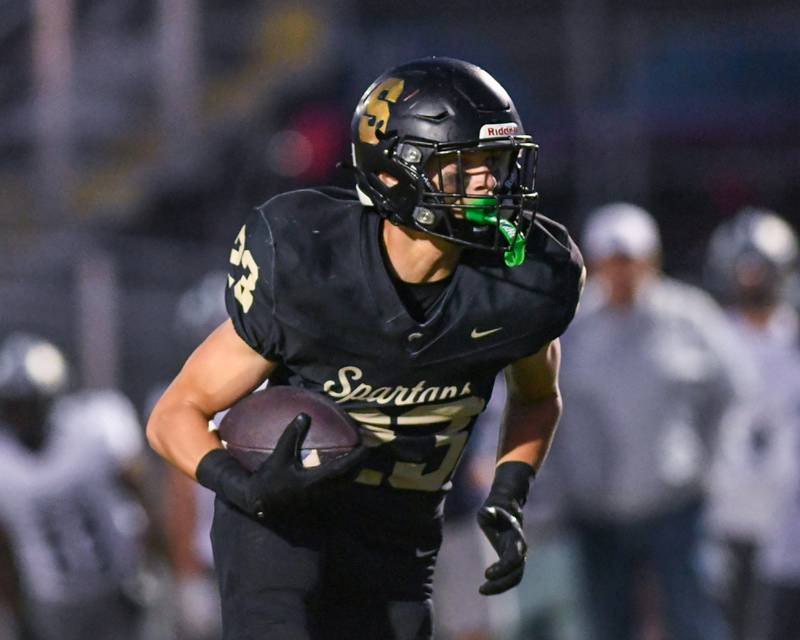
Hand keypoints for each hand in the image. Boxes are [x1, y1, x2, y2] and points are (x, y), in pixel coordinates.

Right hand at [196, 413, 367, 518]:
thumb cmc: (268, 479)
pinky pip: (334, 488)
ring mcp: (318, 497)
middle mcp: (320, 491)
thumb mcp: (279, 455)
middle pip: (347, 479)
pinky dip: (341, 478)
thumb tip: (303, 414)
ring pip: (342, 485)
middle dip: (358, 466)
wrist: (259, 503)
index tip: (366, 448)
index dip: (356, 458)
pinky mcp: (313, 500)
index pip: (342, 468)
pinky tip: (337, 469)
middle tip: (365, 452)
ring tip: (356, 460)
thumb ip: (291, 435)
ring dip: (351, 473)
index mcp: (315, 480)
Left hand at [475, 460, 533, 594]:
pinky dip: (499, 584)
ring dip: (500, 587)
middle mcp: (520, 550)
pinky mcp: (511, 561)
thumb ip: (488, 511)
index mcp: (516, 538)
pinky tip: (485, 587)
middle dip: (501, 583)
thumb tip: (487, 513)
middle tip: (482, 589)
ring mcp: (517, 557)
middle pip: (516, 573)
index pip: (513, 559)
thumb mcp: (488, 508)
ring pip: (515, 578)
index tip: (486, 574)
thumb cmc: (494, 510)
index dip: (502, 568)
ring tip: (482, 590)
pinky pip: (509, 578)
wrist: (506, 510)